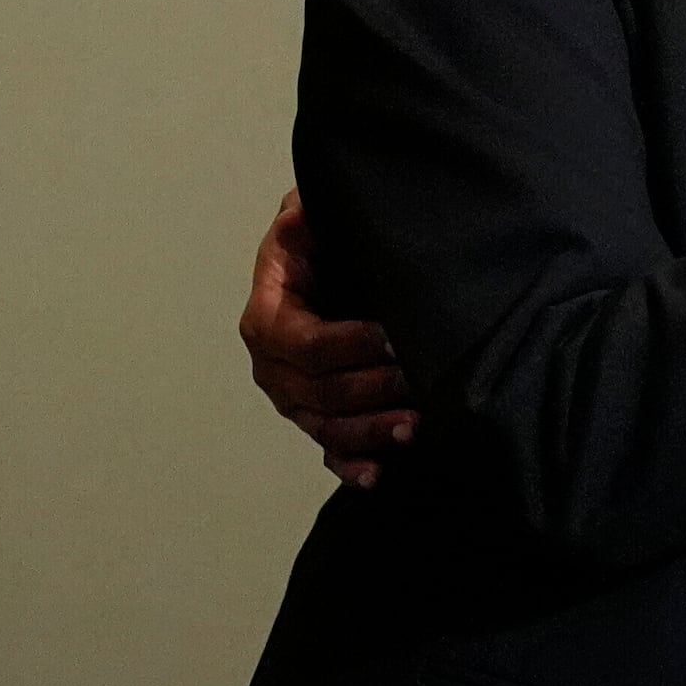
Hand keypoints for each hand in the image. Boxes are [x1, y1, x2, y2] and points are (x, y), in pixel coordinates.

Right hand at [240, 190, 420, 488]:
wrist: (325, 267)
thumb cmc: (319, 242)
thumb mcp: (308, 219)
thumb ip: (304, 216)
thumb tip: (303, 211)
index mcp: (267, 319)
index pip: (304, 344)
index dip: (347, 345)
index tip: (393, 339)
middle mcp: (273, 366)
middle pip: (318, 392)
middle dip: (371, 389)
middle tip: (418, 380)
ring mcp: (293, 399)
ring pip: (327, 426)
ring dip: (369, 431)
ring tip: (414, 428)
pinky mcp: (315, 418)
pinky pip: (328, 449)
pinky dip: (350, 465)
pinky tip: (377, 474)